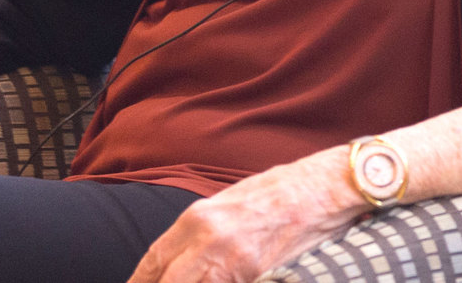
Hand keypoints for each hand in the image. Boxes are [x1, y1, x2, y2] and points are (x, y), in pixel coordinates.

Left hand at [127, 147, 365, 282]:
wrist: (322, 189)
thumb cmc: (279, 191)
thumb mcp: (228, 202)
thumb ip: (200, 230)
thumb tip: (179, 258)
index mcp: (197, 218)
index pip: (153, 261)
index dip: (139, 282)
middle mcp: (208, 241)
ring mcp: (232, 262)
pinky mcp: (256, 276)